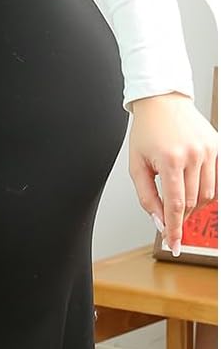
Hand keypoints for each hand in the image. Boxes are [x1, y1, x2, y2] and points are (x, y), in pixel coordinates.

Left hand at [128, 92, 217, 255]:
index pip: (175, 205)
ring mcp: (209, 150)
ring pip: (207, 195)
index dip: (174, 229)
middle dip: (179, 217)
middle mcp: (193, 154)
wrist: (162, 103)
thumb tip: (159, 222)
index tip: (174, 245)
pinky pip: (217, 180)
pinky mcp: (217, 147)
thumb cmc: (146, 133)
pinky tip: (193, 191)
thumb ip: (147, 197)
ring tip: (178, 201)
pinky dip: (206, 192)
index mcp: (170, 160)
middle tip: (169, 221)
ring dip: (192, 206)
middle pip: (190, 202)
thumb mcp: (136, 166)